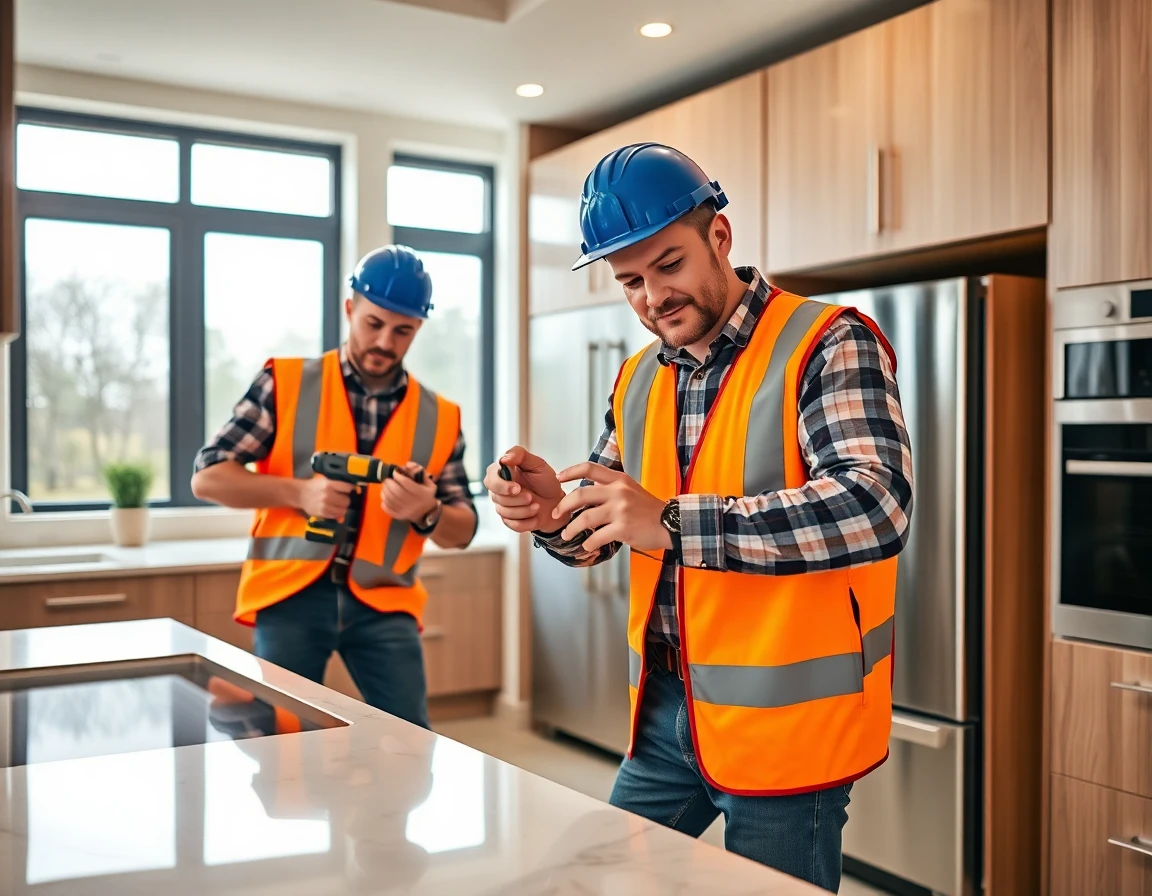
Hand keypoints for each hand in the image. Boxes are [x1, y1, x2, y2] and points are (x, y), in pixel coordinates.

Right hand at [298, 477, 354, 520]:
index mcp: (329, 485)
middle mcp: (328, 495)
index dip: (351, 489)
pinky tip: (334, 509)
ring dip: (343, 508)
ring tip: (339, 505)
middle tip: (344, 499)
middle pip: (347, 501)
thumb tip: (352, 488)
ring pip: (343, 510)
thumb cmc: (313, 486)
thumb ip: (337, 484)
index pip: (347, 488)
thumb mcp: (325, 480)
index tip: (351, 490)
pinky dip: (337, 513)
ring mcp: (325, 506)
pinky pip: (336, 516)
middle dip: (347, 500)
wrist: (299, 494)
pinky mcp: (322, 513)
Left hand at [381, 462, 438, 522]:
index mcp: (421, 493)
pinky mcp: (399, 516)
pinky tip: (385, 495)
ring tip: (385, 485)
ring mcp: (405, 510)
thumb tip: (407, 464)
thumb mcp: (429, 483)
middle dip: (389, 482)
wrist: (426, 513)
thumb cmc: (426, 495)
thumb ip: (420, 472)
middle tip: (387, 478)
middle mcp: (413, 503)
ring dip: (385, 490)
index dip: (398, 476)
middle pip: (397, 491)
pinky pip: (387, 508)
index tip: (395, 472)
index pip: (407, 483)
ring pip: (390, 499)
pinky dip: (383, 500)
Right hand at [484, 446, 567, 534]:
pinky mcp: (509, 520)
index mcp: (502, 473)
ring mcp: (502, 505)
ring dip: (524, 510)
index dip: (502, 485)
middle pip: (496, 497)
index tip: (517, 488)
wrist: (556, 503)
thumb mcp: (538, 464)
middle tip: (531, 497)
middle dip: (516, 500)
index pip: (490, 479)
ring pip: (504, 512)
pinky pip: (512, 524)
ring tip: (537, 506)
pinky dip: (527, 521)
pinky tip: (535, 516)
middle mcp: (499, 489)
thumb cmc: (546, 482)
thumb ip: (520, 455)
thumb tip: (504, 458)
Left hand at [553, 463, 672, 553]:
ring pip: (584, 518)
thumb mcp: (630, 489)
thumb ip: (610, 487)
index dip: (570, 471)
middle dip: (563, 506)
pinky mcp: (623, 528)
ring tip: (566, 535)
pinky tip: (587, 546)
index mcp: (619, 479)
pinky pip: (596, 537)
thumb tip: (586, 491)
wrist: (671, 523)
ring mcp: (620, 510)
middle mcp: (618, 492)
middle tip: (556, 514)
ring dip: (571, 529)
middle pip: (580, 495)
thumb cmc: (649, 509)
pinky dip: (588, 544)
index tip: (558, 478)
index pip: (589, 468)